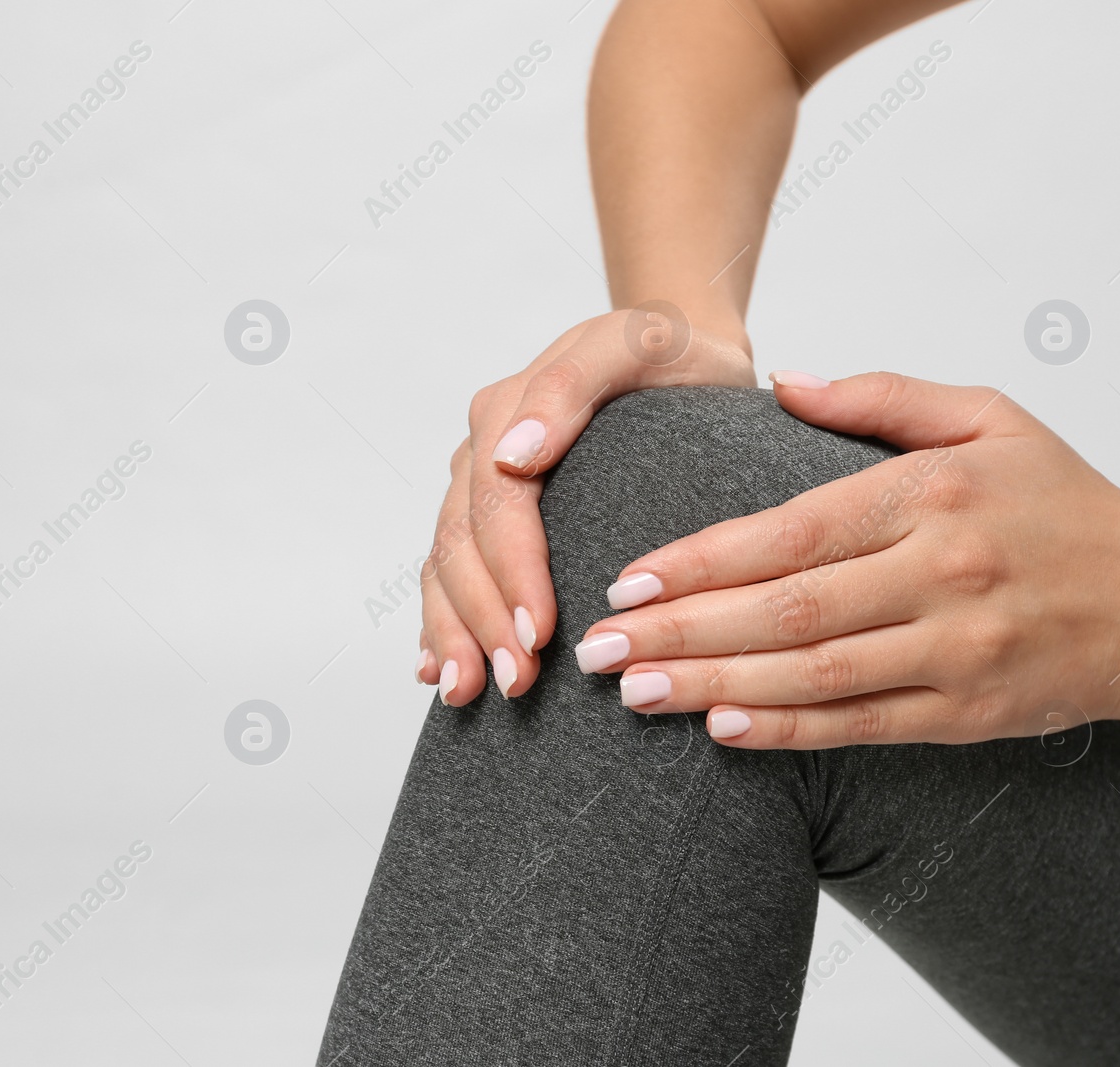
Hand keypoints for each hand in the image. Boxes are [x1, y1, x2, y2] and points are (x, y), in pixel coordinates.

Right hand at [416, 306, 754, 705]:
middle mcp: (484, 450)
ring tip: (468, 691)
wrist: (681, 349)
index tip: (537, 633)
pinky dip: (442, 622)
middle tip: (515, 682)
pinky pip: (450, 571)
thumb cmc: (668, 350)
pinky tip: (438, 668)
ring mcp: (481, 484)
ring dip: (453, 633)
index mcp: (506, 409)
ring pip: (445, 566)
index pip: (495, 505)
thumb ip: (568, 387)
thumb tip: (511, 458)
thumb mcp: (634, 344)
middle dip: (482, 620)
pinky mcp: (492, 514)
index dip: (510, 573)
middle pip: (461, 546)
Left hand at [574, 371, 1119, 748]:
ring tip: (636, 691)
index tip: (628, 577)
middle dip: (680, 630)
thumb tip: (783, 382)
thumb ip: (882, 398)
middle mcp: (941, 573)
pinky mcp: (967, 713)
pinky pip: (859, 725)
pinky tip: (719, 727)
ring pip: (812, 674)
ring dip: (713, 686)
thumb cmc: (1063, 505)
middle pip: (785, 609)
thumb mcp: (990, 418)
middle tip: (601, 646)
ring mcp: (956, 650)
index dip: (699, 560)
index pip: (789, 531)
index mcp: (930, 493)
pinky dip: (785, 729)